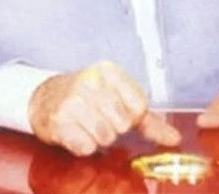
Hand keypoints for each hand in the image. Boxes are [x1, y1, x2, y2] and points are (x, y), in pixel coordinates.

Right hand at [27, 60, 180, 155]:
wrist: (44, 97)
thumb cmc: (86, 97)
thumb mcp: (117, 98)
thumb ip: (148, 120)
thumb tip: (174, 138)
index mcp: (108, 72)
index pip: (138, 107)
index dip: (130, 116)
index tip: (116, 110)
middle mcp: (89, 82)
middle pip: (122, 124)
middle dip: (113, 128)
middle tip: (98, 118)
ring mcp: (72, 101)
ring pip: (105, 137)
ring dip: (98, 138)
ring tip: (86, 125)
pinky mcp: (59, 122)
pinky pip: (86, 146)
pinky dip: (83, 145)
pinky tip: (76, 132)